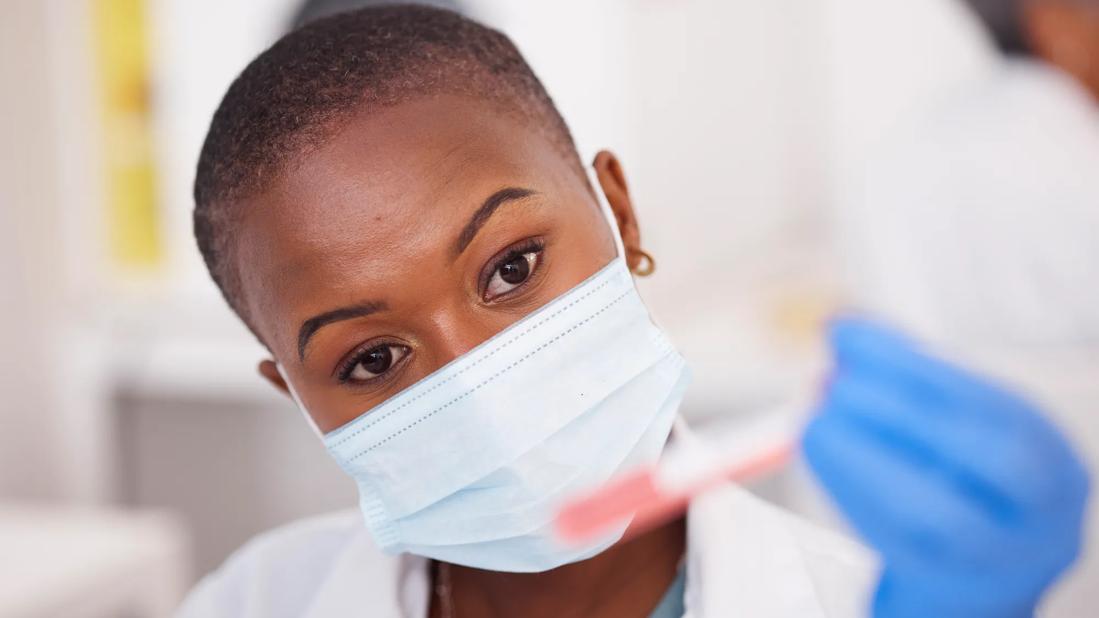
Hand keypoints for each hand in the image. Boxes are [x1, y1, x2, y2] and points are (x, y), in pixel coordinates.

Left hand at [802, 318, 1089, 617]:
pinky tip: (817, 451)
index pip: (992, 402)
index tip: (845, 333)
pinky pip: (892, 542)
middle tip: (833, 382)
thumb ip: (908, 381)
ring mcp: (1000, 560)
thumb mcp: (953, 432)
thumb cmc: (961, 490)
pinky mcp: (944, 589)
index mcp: (1050, 458)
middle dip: (903, 408)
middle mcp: (1042, 512)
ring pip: (935, 511)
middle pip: (992, 456)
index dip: (913, 363)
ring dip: (859, 453)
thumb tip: (842, 330)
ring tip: (813, 418)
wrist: (969, 587)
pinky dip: (845, 488)